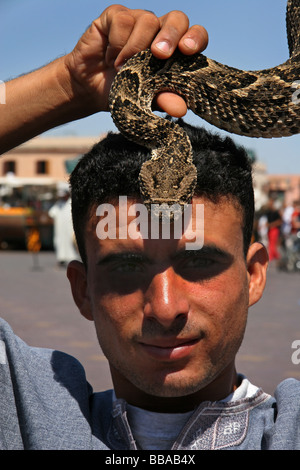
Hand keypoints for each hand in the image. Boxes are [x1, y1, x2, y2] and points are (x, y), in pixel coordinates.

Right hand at [64, 5, 207, 115]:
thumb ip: (164, 100)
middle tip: (160, 55)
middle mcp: (159, 31)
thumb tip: (181, 109)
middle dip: (170, 35)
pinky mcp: (115, 16)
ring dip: (135, 48)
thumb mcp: (145, 101)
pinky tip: (110, 57)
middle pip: (177, 19)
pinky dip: (116, 43)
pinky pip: (122, 20)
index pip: (195, 35)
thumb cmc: (123, 92)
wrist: (90, 90)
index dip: (195, 38)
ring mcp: (138, 21)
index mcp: (174, 50)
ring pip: (147, 20)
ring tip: (123, 69)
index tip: (188, 50)